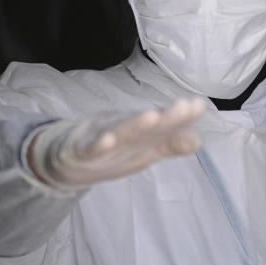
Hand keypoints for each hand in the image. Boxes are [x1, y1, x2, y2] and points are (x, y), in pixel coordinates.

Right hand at [26, 98, 207, 189]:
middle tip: (185, 106)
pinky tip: (107, 140)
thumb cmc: (114, 148)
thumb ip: (172, 144)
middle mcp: (126, 132)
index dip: (182, 117)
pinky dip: (98, 144)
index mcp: (143, 133)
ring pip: (122, 133)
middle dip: (166, 117)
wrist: (66, 159)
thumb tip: (199, 140)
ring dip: (136, 125)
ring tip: (152, 116)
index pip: (167, 125)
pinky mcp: (81, 151)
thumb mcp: (146, 149)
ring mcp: (103, 139)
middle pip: (148, 125)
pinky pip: (90, 149)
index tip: (199, 105)